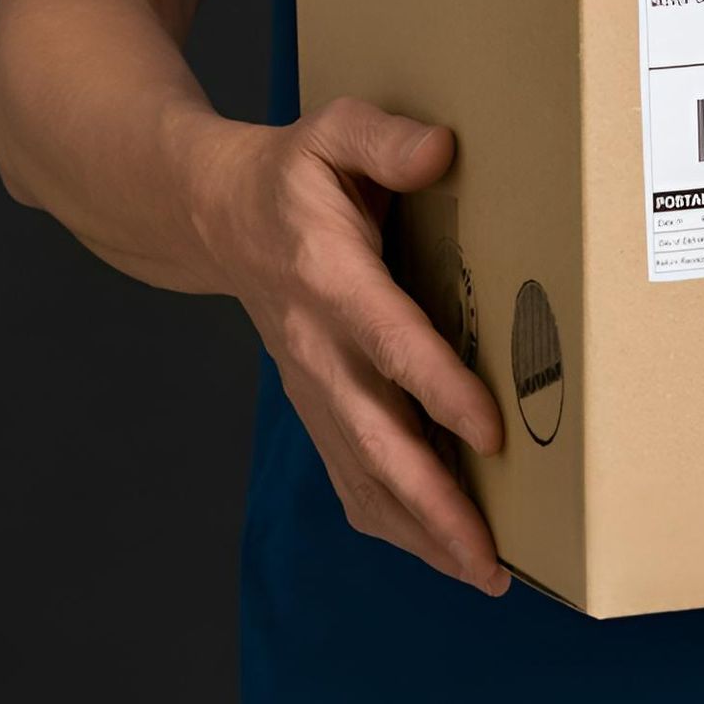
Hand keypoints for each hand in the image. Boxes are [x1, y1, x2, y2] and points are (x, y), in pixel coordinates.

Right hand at [192, 98, 510, 595]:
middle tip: (489, 555)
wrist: (212, 216)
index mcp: (325, 274)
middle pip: (374, 435)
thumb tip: (442, 152)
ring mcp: (310, 383)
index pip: (387, 340)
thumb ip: (386, 139)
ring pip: (361, 472)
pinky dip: (390, 520)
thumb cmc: (292, 173)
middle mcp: (314, 343)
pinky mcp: (314, 404)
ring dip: (418, 529)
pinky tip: (437, 550)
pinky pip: (349, 476)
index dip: (437, 388)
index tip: (490, 432)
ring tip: (481, 571)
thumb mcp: (333, 132)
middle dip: (431, 501)